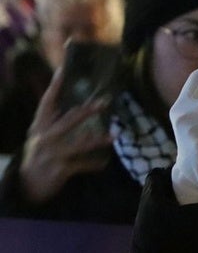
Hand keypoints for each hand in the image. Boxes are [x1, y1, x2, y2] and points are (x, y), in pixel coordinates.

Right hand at [20, 68, 113, 203]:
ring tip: (114, 135)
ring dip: (97, 140)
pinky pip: (82, 165)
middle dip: (87, 111)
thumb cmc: (40, 152)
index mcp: (39, 125)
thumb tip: (77, 100)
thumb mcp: (41, 134)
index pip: (46, 102)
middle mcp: (44, 137)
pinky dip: (94, 164)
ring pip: (78, 144)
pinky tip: (105, 162)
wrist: (26, 184)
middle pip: (68, 121)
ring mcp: (51, 153)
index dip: (55, 86)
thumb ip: (55, 118)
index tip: (63, 69)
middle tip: (104, 102)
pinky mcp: (59, 169)